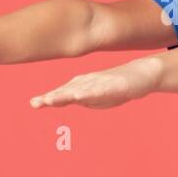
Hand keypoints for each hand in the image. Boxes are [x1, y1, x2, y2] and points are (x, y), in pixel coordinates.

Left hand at [29, 55, 162, 109]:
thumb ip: (86, 98)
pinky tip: (78, 96)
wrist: (143, 73)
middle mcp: (90, 82)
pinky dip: (88, 93)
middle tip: (35, 103)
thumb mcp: (100, 95)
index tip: (34, 103)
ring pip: (80, 90)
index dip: (49, 98)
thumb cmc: (120, 85)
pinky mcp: (115, 86)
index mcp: (85, 85)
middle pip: (68, 90)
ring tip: (49, 100)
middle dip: (51, 97)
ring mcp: (101, 83)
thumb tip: (73, 99)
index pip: (64, 92)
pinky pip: (100, 90)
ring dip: (64, 95)